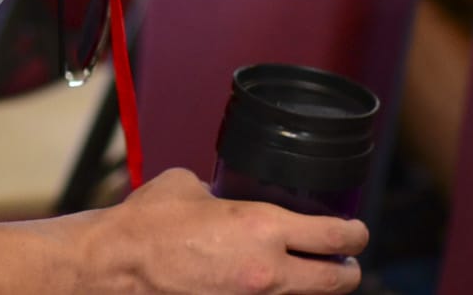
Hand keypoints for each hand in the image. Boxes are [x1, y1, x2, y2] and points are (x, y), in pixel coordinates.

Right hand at [99, 169, 365, 293]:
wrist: (116, 266)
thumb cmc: (147, 225)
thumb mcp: (191, 187)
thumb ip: (220, 191)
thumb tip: (223, 196)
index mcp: (262, 229)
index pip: (336, 236)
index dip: (355, 234)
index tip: (356, 231)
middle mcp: (266, 272)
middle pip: (337, 282)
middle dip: (347, 271)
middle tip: (343, 261)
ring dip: (309, 288)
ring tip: (304, 274)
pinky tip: (261, 285)